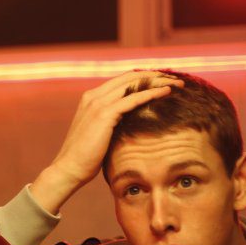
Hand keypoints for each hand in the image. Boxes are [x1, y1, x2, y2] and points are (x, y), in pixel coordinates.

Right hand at [30, 71, 181, 213]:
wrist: (69, 169)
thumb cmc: (85, 157)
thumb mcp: (99, 133)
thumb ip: (111, 122)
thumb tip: (130, 123)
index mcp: (91, 98)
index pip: (122, 80)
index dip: (144, 78)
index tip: (162, 82)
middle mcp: (93, 96)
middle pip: (130, 77)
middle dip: (154, 75)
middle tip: (175, 79)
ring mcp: (97, 103)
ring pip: (133, 84)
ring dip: (157, 81)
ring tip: (177, 83)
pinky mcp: (104, 114)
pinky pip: (133, 98)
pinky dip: (151, 93)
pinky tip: (166, 92)